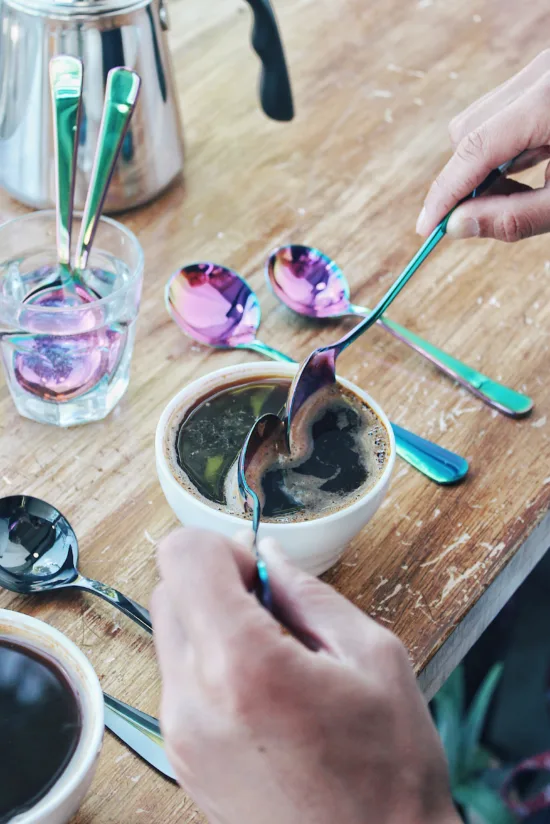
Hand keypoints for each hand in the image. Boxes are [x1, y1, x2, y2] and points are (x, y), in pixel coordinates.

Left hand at [151, 528, 458, 823]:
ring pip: (171, 634)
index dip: (222, 549)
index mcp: (244, 665)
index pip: (183, 557)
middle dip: (216, 583)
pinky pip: (179, 679)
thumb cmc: (388, 771)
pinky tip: (263, 691)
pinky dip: (210, 664)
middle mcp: (193, 700)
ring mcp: (180, 734)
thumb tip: (269, 554)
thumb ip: (308, 593)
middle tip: (273, 610)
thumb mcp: (372, 656)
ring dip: (212, 624)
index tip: (259, 572)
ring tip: (275, 656)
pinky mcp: (182, 756)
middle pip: (169, 592)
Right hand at [416, 50, 549, 241]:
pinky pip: (504, 111)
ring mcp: (544, 70)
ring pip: (481, 118)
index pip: (474, 150)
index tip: (425, 228)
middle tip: (489, 214)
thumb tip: (457, 227)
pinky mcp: (548, 76)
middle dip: (467, 176)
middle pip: (468, 130)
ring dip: (487, 162)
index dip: (444, 193)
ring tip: (525, 188)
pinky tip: (538, 163)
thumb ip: (516, 218)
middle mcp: (543, 76)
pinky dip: (507, 145)